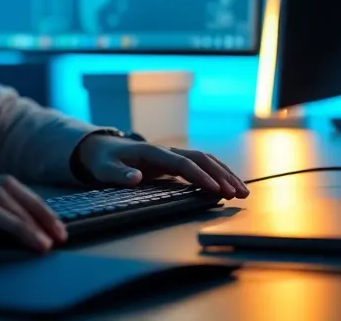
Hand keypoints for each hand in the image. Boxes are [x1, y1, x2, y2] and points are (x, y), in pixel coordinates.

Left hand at [73, 135, 248, 199]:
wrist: (98, 148)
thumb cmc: (102, 160)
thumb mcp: (103, 168)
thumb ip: (118, 174)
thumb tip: (136, 178)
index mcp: (151, 152)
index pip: (182, 163)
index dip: (200, 176)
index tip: (215, 189)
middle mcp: (165, 151)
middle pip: (200, 159)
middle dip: (221, 175)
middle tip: (237, 193)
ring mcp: (170, 155)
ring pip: (204, 160)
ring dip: (224, 174)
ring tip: (242, 191)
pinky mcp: (172, 162)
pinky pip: (199, 166)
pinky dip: (216, 174)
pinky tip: (228, 186)